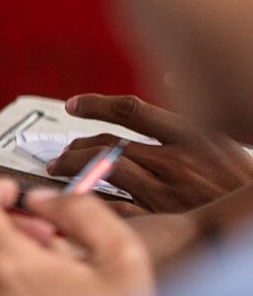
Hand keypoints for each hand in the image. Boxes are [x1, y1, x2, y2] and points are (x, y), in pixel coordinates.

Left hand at [50, 93, 252, 213]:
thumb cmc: (242, 181)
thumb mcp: (225, 138)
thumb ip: (193, 109)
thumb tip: (173, 75)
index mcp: (190, 136)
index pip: (130, 110)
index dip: (95, 105)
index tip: (73, 105)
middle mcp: (175, 161)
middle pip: (108, 144)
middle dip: (75, 145)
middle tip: (61, 151)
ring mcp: (167, 192)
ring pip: (103, 170)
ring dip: (73, 168)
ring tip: (60, 170)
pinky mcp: (161, 220)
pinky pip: (115, 208)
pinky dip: (93, 201)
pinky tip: (80, 198)